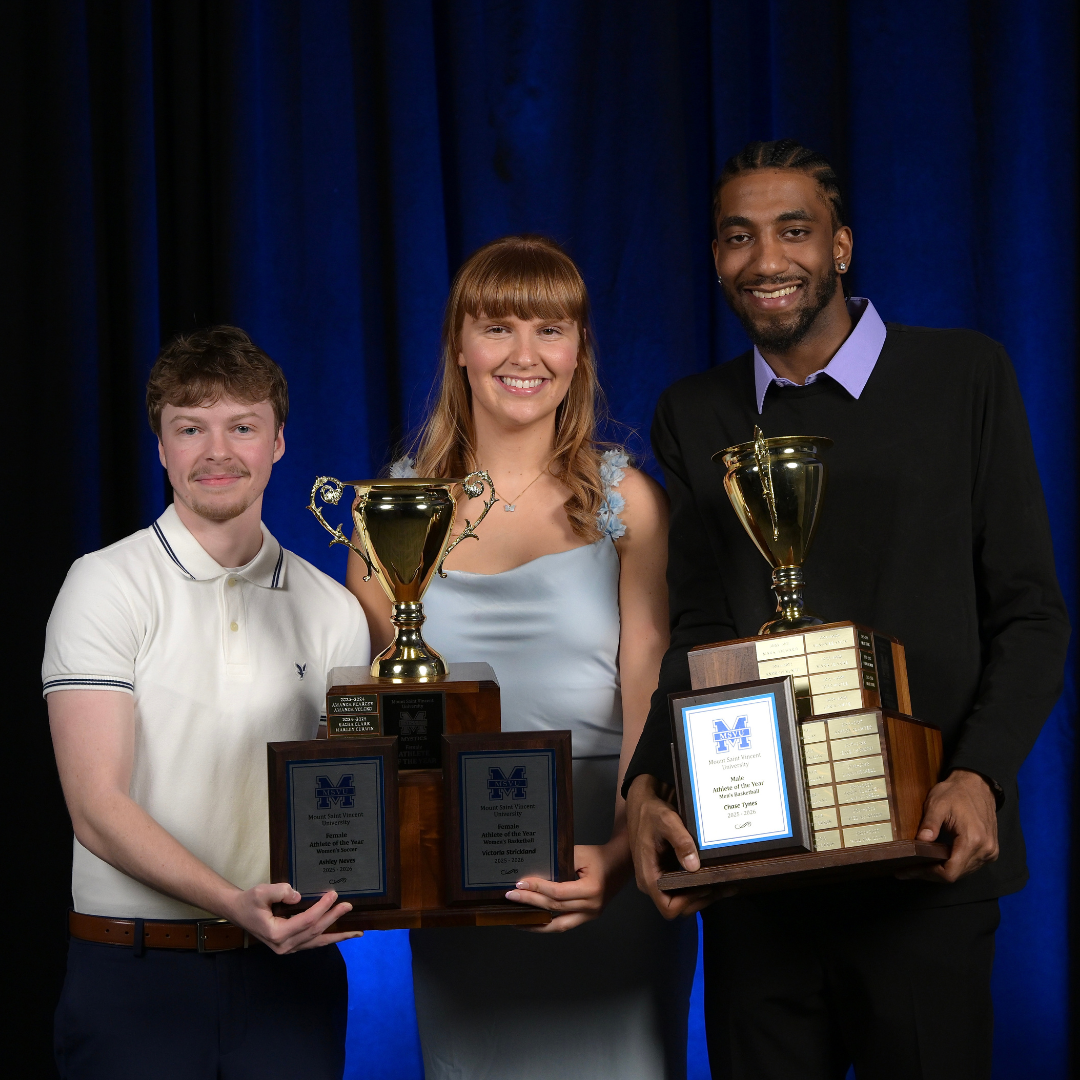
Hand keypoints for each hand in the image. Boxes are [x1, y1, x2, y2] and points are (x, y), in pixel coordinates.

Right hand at [221, 883, 360, 953]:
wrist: (238, 911)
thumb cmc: (250, 901)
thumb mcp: (261, 892)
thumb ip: (280, 891)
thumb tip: (299, 896)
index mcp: (277, 934)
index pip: (307, 920)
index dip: (322, 907)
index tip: (333, 894)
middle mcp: (284, 946)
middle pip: (315, 931)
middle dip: (333, 918)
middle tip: (348, 906)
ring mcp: (287, 949)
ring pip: (317, 942)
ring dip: (337, 936)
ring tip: (356, 933)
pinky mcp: (290, 946)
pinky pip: (312, 943)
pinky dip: (327, 938)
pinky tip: (339, 935)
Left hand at [504, 838, 632, 932]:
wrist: (620, 863)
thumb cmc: (598, 856)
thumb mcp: (579, 854)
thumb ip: (559, 863)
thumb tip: (532, 874)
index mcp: (591, 890)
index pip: (559, 893)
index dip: (538, 889)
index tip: (519, 883)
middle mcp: (592, 907)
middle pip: (555, 909)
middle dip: (530, 903)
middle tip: (510, 897)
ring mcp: (590, 916)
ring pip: (558, 925)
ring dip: (536, 923)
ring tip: (515, 919)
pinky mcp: (587, 918)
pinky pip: (564, 924)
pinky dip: (547, 924)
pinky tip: (532, 921)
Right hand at [626, 774, 719, 917]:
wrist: (643, 803)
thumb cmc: (651, 813)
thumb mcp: (667, 822)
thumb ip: (681, 842)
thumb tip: (694, 866)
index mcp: (648, 876)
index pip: (669, 907)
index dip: (689, 902)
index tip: (705, 886)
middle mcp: (652, 882)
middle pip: (679, 907)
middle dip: (701, 899)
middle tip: (723, 884)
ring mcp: (659, 878)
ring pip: (683, 900)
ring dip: (703, 894)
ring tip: (725, 882)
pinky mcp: (666, 872)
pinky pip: (683, 887)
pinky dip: (700, 885)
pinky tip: (715, 875)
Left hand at [899, 769, 998, 882]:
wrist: (978, 784)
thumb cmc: (956, 792)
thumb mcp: (937, 804)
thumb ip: (930, 823)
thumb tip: (920, 841)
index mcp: (973, 840)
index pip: (950, 872)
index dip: (928, 873)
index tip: (908, 870)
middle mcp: (985, 851)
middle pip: (955, 875)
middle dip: (931, 874)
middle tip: (907, 870)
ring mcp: (990, 852)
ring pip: (962, 873)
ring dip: (941, 871)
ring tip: (918, 866)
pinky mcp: (990, 851)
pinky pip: (969, 866)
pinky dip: (952, 865)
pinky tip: (936, 860)